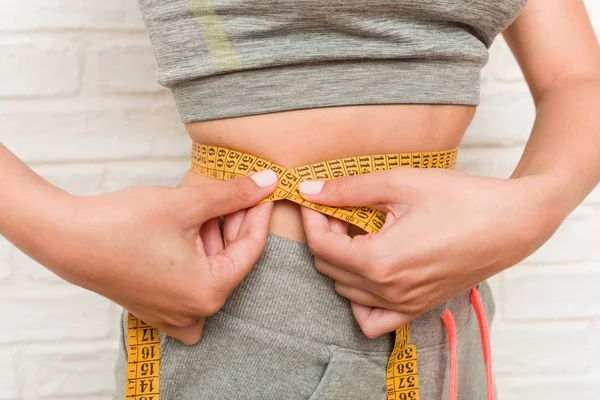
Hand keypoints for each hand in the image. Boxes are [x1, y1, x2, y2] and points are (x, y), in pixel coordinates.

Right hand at [40, 170, 277, 344]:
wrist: (66, 237)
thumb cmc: (124, 223)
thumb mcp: (188, 204)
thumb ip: (233, 194)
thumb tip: (268, 181)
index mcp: (208, 293)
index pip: (250, 250)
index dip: (258, 215)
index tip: (264, 191)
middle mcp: (193, 312)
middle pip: (229, 261)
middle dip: (234, 224)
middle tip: (238, 192)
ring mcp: (171, 313)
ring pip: (210, 269)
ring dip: (214, 237)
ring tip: (210, 203)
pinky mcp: (154, 306)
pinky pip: (189, 282)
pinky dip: (196, 254)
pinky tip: (191, 226)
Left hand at [299, 168, 564, 337]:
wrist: (510, 223)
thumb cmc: (459, 199)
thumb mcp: (399, 184)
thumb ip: (349, 189)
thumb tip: (310, 190)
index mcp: (379, 261)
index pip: (322, 246)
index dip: (313, 219)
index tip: (317, 199)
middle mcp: (388, 291)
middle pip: (330, 268)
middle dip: (326, 236)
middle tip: (340, 210)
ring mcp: (404, 304)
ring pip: (346, 291)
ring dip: (341, 261)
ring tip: (357, 232)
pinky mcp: (419, 307)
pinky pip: (374, 319)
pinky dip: (361, 300)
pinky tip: (369, 271)